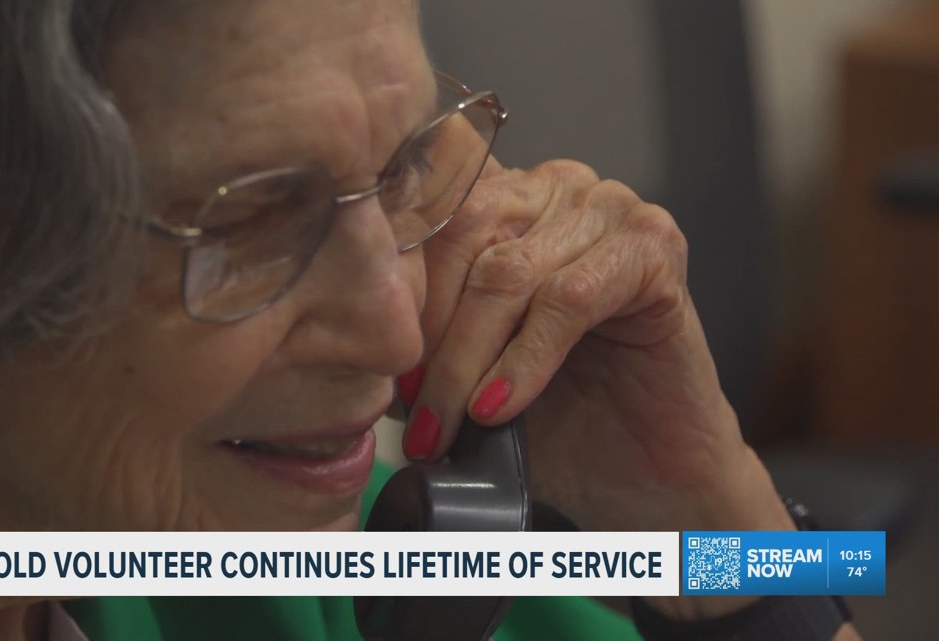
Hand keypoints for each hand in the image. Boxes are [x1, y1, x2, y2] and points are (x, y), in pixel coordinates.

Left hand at [404, 158, 791, 538]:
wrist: (640, 467)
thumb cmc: (553, 414)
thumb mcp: (465, 372)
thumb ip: (418, 341)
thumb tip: (355, 347)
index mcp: (501, 198)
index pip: (425, 212)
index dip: (394, 289)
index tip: (371, 365)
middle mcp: (552, 187)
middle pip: (463, 238)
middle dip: (429, 336)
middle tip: (413, 413)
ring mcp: (608, 208)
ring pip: (509, 272)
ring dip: (468, 359)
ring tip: (447, 424)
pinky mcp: (654, 249)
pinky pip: (570, 299)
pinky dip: (525, 360)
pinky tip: (500, 406)